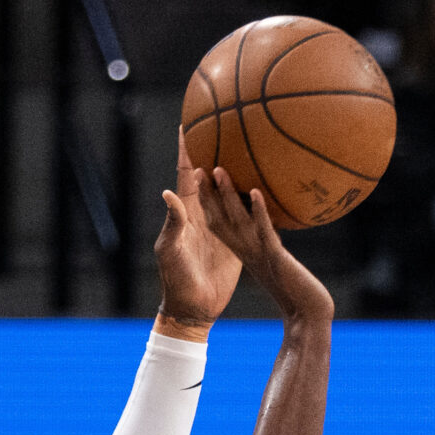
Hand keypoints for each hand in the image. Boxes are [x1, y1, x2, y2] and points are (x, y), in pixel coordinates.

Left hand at [155, 130, 243, 335]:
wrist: (194, 309)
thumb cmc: (177, 282)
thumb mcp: (172, 252)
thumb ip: (172, 223)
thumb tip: (168, 192)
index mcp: (187, 214)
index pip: (186, 175)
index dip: (186, 151)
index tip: (187, 124)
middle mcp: (204, 216)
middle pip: (209, 177)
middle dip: (212, 151)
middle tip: (221, 124)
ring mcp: (222, 228)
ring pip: (230, 192)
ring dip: (236, 171)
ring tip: (246, 147)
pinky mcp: (238, 242)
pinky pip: (249, 215)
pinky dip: (255, 200)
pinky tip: (267, 189)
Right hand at [200, 167, 332, 324]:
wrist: (307, 314)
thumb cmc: (296, 288)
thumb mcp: (276, 261)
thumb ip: (267, 243)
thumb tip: (267, 223)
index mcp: (243, 251)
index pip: (217, 221)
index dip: (206, 201)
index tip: (198, 176)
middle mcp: (246, 250)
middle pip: (220, 217)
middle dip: (208, 193)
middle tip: (198, 167)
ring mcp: (259, 253)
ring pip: (238, 221)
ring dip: (228, 196)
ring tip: (219, 170)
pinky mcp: (275, 257)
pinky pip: (265, 232)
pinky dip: (259, 212)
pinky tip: (256, 193)